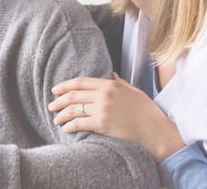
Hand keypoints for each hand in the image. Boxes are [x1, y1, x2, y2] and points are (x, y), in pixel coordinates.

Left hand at [49, 73, 185, 162]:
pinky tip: (66, 129)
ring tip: (56, 119)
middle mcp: (104, 95)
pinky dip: (69, 126)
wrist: (155, 130)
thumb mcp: (135, 91)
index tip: (56, 90)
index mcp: (111, 85)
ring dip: (61, 115)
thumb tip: (112, 74)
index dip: (65, 85)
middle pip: (74, 95)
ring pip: (73, 109)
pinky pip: (79, 123)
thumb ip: (121, 82)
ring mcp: (102, 109)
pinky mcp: (102, 124)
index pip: (81, 82)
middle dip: (59, 100)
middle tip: (51, 106)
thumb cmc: (148, 112)